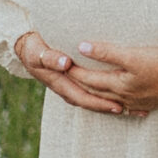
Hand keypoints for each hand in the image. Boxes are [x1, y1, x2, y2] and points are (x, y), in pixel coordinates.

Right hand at [13, 28, 127, 112]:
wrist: (26, 48)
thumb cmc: (34, 48)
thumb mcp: (38, 52)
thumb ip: (51, 58)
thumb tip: (65, 64)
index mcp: (60, 84)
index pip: (84, 98)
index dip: (100, 103)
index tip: (117, 106)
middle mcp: (66, 89)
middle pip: (91, 102)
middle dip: (109, 107)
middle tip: (130, 109)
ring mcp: (69, 86)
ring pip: (91, 98)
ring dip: (108, 103)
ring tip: (129, 107)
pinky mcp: (73, 81)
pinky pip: (90, 90)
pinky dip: (104, 94)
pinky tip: (119, 95)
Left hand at [65, 39, 157, 113]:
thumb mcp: (134, 56)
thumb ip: (108, 52)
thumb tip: (82, 46)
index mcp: (119, 85)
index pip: (88, 79)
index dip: (73, 71)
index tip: (60, 63)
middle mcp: (125, 96)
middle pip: (96, 92)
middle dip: (80, 86)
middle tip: (66, 78)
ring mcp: (139, 101)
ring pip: (111, 101)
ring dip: (96, 97)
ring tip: (87, 93)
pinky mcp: (151, 102)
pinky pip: (128, 107)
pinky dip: (118, 105)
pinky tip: (120, 106)